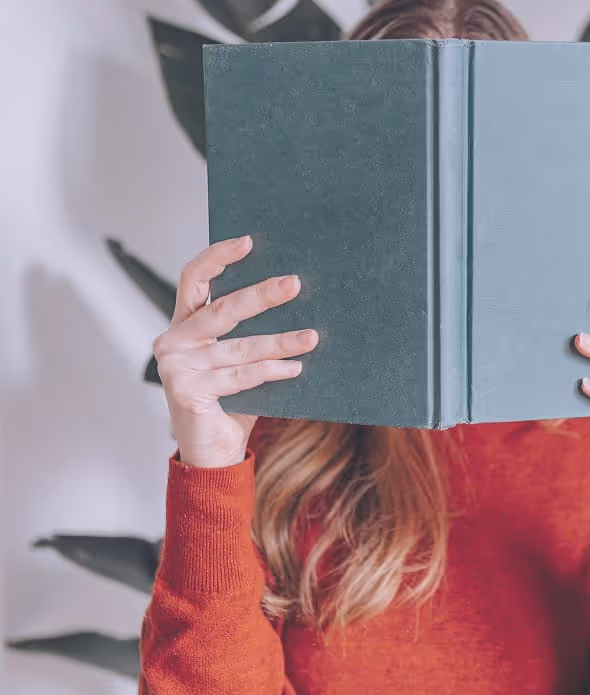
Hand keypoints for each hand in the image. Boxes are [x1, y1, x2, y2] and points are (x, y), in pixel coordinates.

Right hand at [153, 235, 318, 467]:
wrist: (214, 452)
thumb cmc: (230, 401)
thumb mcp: (238, 360)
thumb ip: (249, 332)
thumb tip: (292, 297)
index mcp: (183, 325)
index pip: (194, 279)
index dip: (218, 257)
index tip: (248, 242)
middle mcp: (173, 342)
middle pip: (222, 309)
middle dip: (262, 295)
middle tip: (295, 284)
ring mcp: (176, 367)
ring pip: (239, 347)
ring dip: (280, 342)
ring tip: (311, 337)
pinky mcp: (186, 391)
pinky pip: (239, 376)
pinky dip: (271, 371)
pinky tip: (295, 368)